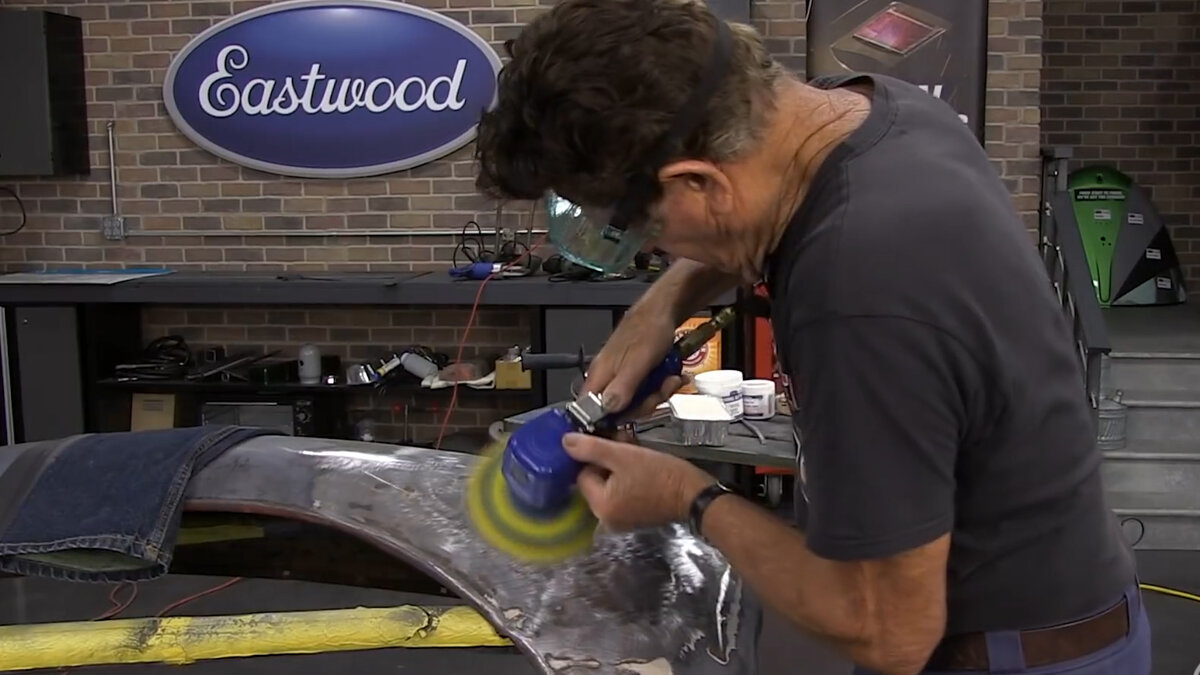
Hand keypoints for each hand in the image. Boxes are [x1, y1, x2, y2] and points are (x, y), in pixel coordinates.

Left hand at [562, 432, 714, 531]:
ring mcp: (622, 520)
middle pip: (596, 481)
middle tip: (626, 445)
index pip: (583, 475)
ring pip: (610, 484)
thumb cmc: (660, 475)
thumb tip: (564, 442)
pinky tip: (642, 466)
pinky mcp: (636, 517)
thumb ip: (591, 448)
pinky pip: (623, 492)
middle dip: (608, 460)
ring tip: (636, 452)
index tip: (613, 444)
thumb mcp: (623, 455)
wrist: (695, 495)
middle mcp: (607, 519)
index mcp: (600, 507)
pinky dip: (629, 478)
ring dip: (619, 466)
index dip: (596, 456)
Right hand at [584, 306, 682, 417]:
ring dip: (657, 394)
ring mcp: (621, 376)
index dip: (606, 424)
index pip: (589, 411)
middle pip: (618, 411)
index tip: (626, 428)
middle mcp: (606, 378)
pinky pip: (645, 391)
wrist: (664, 310)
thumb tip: (608, 410)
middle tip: (660, 391)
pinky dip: (660, 387)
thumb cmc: (649, 329)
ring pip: (635, 402)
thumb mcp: (639, 361)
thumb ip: (623, 386)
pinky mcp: (634, 374)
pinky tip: (671, 377)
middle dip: (644, 404)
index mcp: (599, 375)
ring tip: (670, 379)